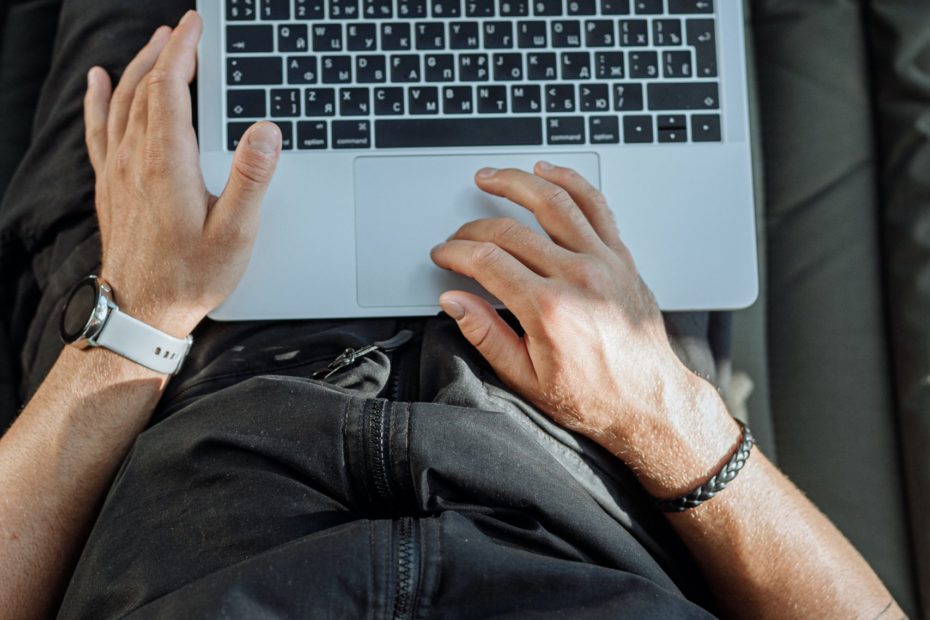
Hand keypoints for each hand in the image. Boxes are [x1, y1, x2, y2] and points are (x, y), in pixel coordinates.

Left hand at [83, 11, 281, 337]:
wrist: (142, 312)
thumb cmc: (191, 277)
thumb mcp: (235, 234)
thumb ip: (252, 179)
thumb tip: (265, 130)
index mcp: (168, 164)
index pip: (170, 89)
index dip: (183, 51)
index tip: (195, 26)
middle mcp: (136, 160)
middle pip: (145, 87)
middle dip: (166, 51)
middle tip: (185, 29)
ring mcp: (118, 171)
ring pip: (123, 102)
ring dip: (140, 67)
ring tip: (156, 44)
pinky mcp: (111, 185)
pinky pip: (99, 128)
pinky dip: (99, 99)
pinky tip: (100, 82)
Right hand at [431, 163, 737, 493]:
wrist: (648, 401)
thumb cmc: (592, 396)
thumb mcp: (525, 377)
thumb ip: (485, 334)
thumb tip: (454, 301)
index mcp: (548, 309)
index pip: (487, 261)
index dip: (456, 253)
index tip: (444, 255)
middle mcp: (577, 277)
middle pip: (511, 231)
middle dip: (473, 228)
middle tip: (458, 237)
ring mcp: (603, 261)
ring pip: (554, 202)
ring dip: (516, 182)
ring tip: (491, 176)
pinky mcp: (621, 257)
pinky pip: (595, 205)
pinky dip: (571, 181)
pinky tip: (549, 171)